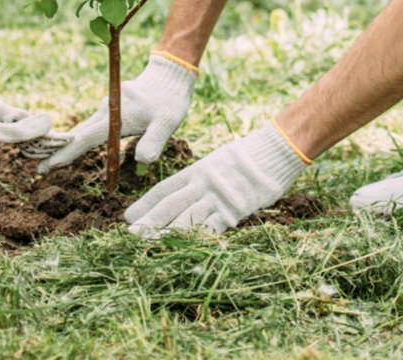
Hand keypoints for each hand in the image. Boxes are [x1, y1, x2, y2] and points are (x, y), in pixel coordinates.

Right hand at [40, 53, 196, 172]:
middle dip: (58, 151)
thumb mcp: (166, 124)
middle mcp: (105, 111)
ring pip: (83, 129)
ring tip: (50, 161)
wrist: (168, 75)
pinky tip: (72, 146)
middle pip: (77, 135)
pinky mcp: (109, 108)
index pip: (85, 139)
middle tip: (39, 170)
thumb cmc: (168, 101)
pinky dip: (79, 137)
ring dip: (68, 145)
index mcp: (114, 117)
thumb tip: (142, 161)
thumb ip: (154, 142)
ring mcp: (105, 108)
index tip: (48, 165)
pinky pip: (91, 125)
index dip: (67, 153)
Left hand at [124, 123, 306, 235]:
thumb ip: (202, 177)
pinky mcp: (234, 210)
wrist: (274, 151)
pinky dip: (196, 240)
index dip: (145, 203)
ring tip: (148, 247)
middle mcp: (202, 184)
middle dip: (148, 222)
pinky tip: (183, 251)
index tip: (128, 217)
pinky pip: (212, 228)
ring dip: (166, 234)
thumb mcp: (218, 161)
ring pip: (185, 219)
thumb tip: (188, 190)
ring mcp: (217, 198)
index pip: (164, 189)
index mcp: (196, 170)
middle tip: (129, 236)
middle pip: (169, 205)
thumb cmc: (248, 155)